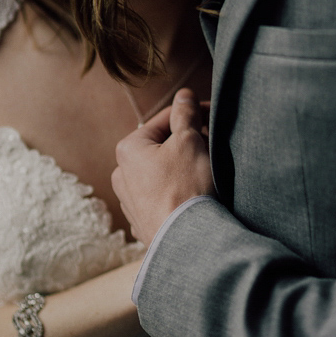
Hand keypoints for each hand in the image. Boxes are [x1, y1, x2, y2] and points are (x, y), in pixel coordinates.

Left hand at [112, 88, 213, 246]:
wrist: (188, 241)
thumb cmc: (187, 187)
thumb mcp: (190, 141)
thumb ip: (185, 114)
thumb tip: (184, 95)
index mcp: (129, 149)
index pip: (165, 120)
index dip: (193, 115)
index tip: (214, 117)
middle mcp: (122, 175)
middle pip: (162, 147)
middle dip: (188, 144)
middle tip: (212, 146)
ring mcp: (131, 203)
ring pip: (163, 173)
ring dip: (183, 168)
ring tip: (206, 173)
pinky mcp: (144, 224)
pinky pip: (164, 198)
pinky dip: (179, 192)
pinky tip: (195, 197)